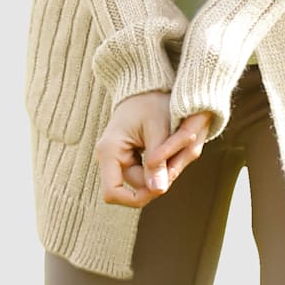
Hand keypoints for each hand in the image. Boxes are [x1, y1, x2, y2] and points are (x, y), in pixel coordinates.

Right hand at [94, 91, 213, 207]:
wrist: (145, 86)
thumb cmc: (151, 102)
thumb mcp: (158, 129)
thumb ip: (158, 160)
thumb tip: (159, 190)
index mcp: (109, 150)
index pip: (112, 192)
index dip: (135, 198)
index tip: (159, 189)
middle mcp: (108, 157)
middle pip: (132, 187)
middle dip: (156, 181)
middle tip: (177, 166)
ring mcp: (116, 157)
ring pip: (140, 180)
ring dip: (159, 174)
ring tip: (175, 154)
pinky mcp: (125, 156)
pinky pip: (143, 171)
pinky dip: (157, 167)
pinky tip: (168, 153)